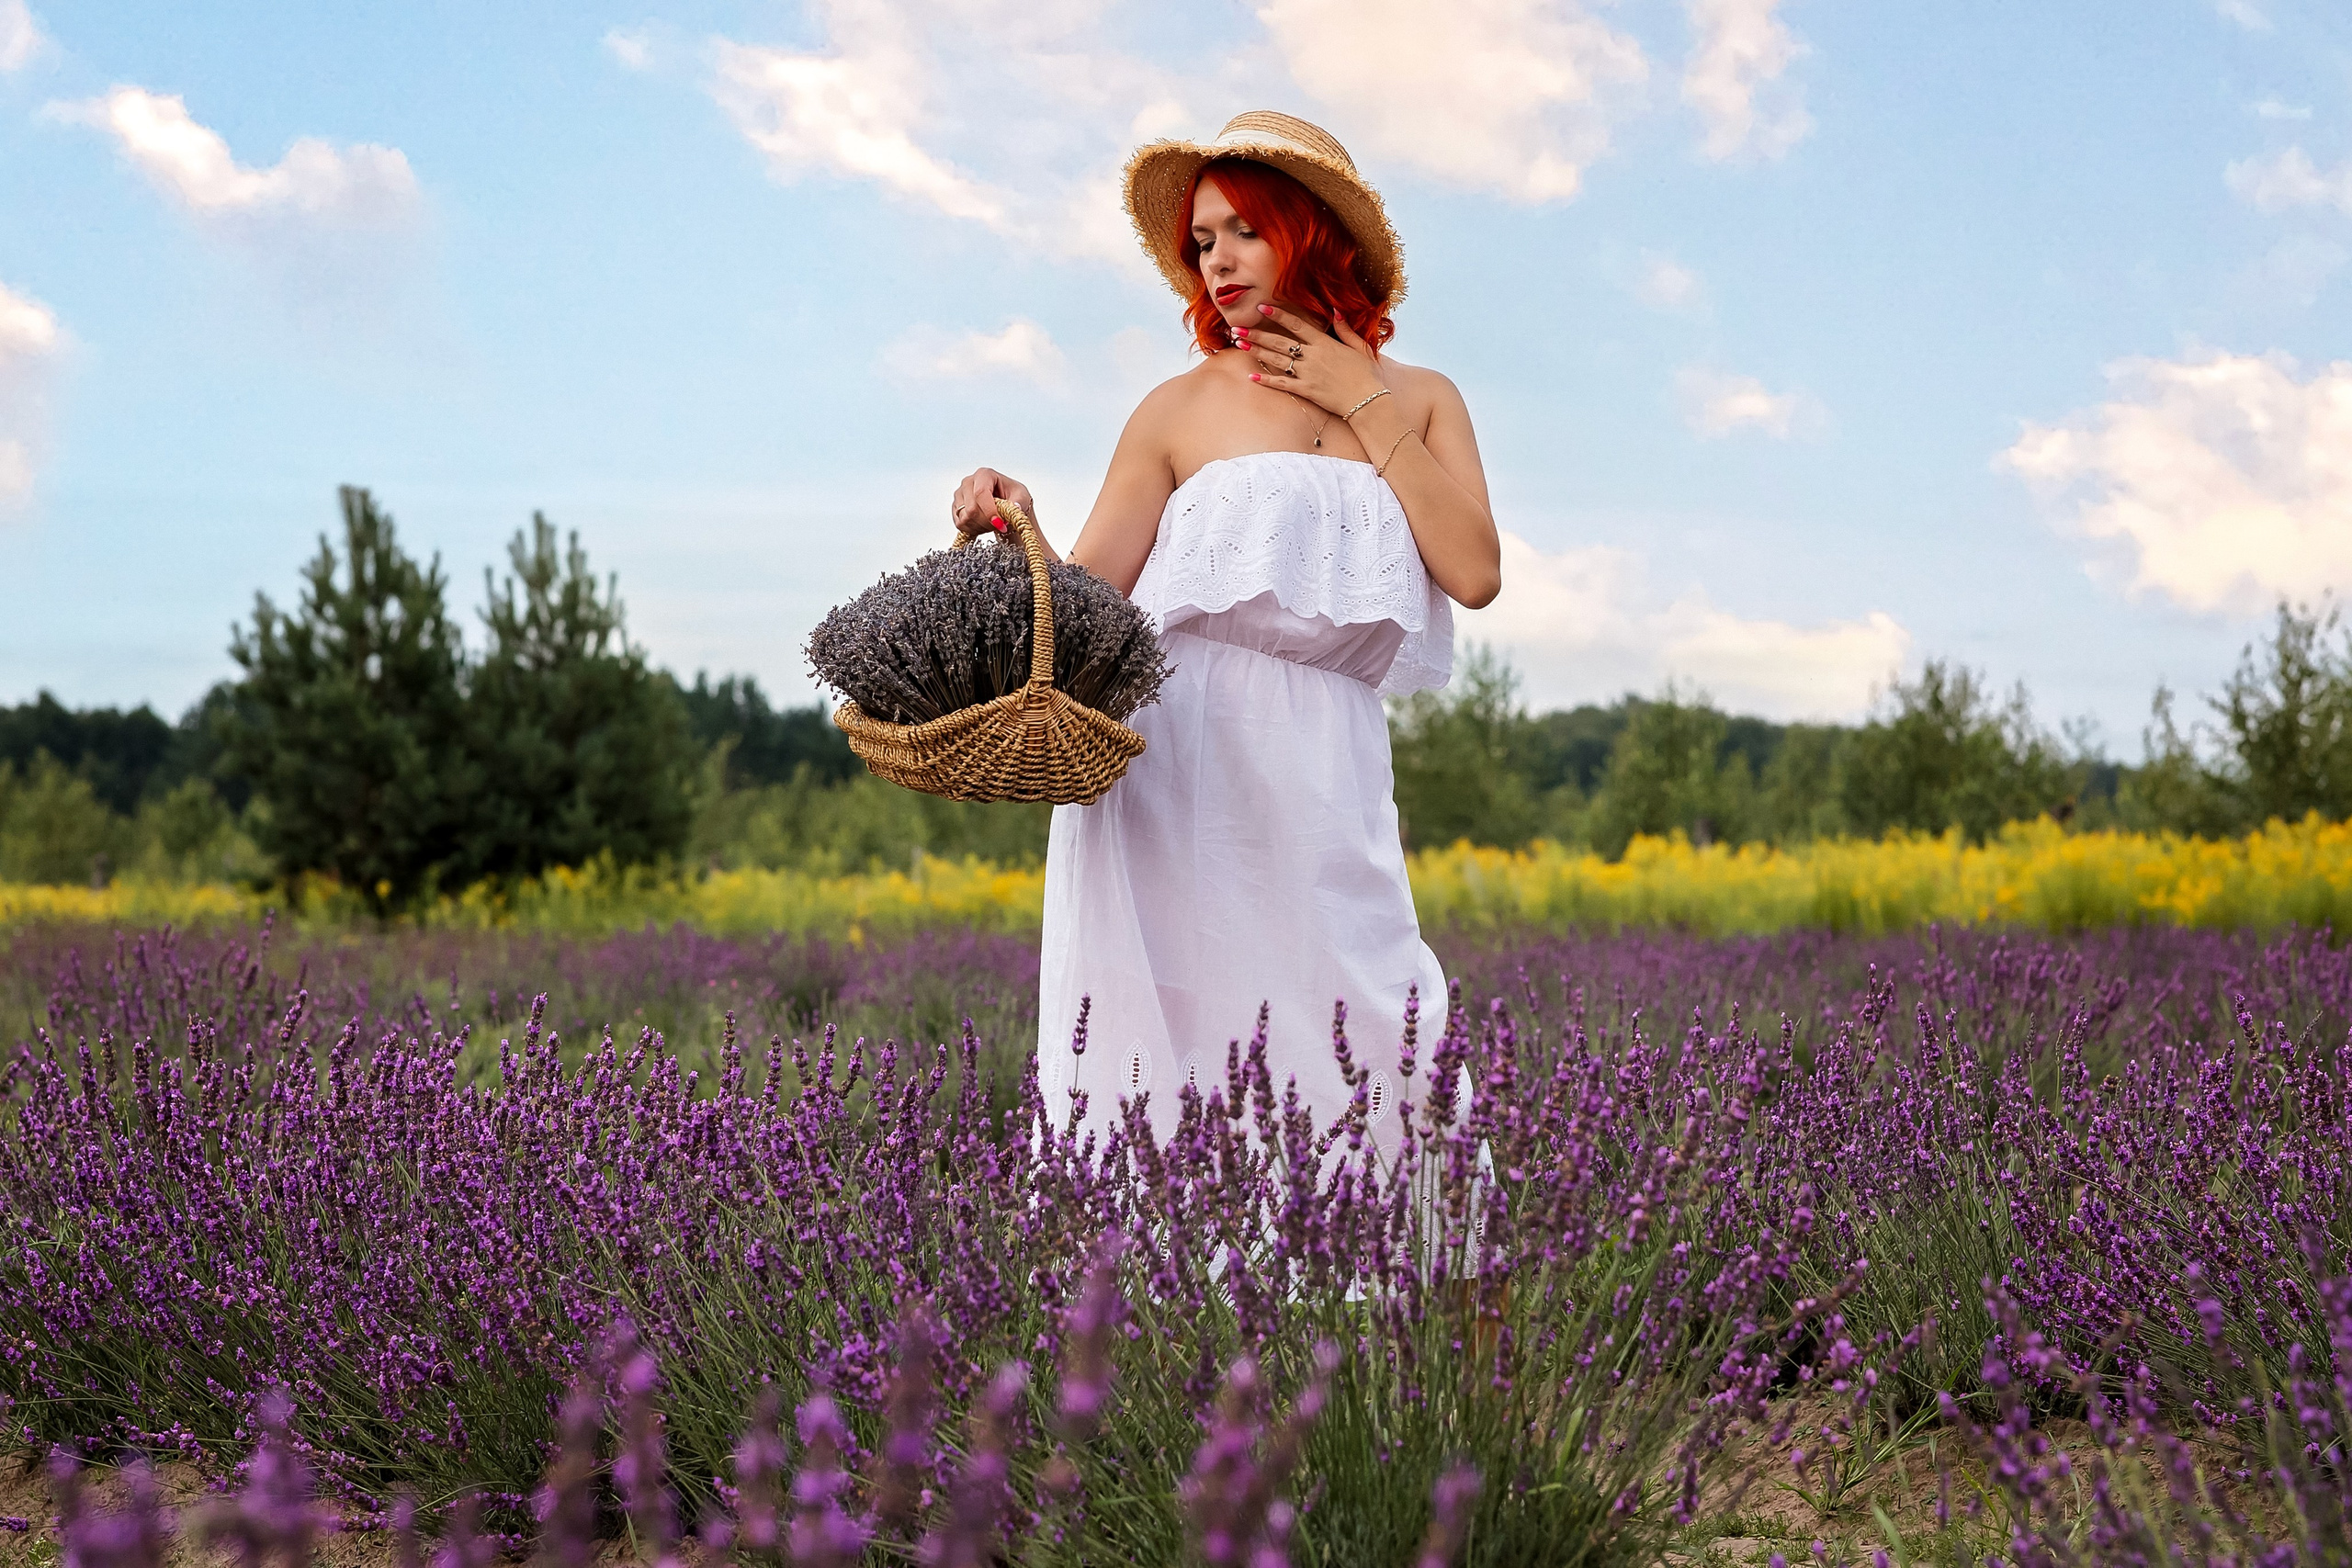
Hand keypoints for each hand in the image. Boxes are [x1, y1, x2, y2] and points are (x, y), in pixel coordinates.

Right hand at [950, 468, 1034, 540]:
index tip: (1000, 523)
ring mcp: (959, 495)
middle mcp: (968, 482)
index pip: (980, 493)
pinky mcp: (956, 508)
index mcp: (984, 474)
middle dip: (988, 522)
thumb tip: (1015, 507)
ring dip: (982, 526)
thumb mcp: (1022, 496)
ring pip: (965, 518)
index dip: (989, 511)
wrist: (1006, 504)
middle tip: (1001, 524)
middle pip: (972, 508)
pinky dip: (974, 530)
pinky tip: (984, 525)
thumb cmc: (1013, 496)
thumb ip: (1019, 502)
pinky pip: (961, 524)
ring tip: (993, 523)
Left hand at [1236, 304, 1385, 418]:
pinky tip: (1252, 376)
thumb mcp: (1359, 347)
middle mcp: (1313, 357)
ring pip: (1277, 360)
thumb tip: (1335, 310)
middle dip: (1257, 334)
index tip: (1262, 307)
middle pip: (1279, 342)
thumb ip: (1345, 329)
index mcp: (1325, 343)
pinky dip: (1267, 380)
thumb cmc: (1367, 374)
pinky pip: (1282, 384)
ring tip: (1240, 344)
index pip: (1297, 325)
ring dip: (1257, 351)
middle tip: (1237, 328)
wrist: (1368, 401)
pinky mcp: (1306, 391)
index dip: (1278, 315)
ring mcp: (1308, 374)